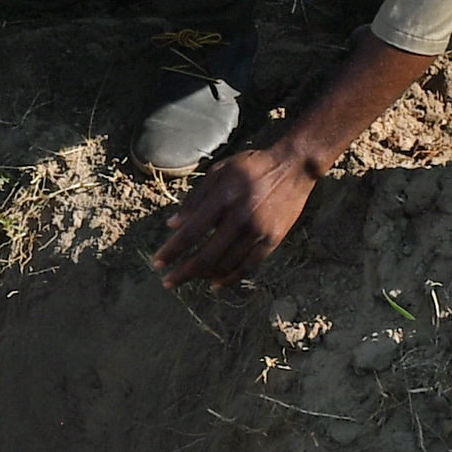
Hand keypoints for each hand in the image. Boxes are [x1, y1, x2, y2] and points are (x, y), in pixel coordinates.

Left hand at [151, 134, 319, 289]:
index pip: (191, 232)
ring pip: (225, 264)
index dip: (172, 251)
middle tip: (168, 282)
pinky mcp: (272, 240)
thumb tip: (172, 225)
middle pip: (206, 256)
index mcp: (222, 198)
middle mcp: (239, 218)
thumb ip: (195, 199)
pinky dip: (230, 278)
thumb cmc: (251, 166)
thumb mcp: (219, 172)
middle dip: (183, 272)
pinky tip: (216, 285)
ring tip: (189, 278)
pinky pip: (248, 266)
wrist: (293, 166)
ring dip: (203, 276)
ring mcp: (257, 231)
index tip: (158, 263)